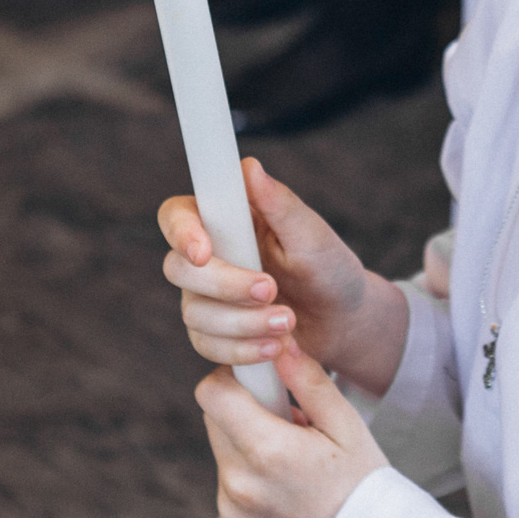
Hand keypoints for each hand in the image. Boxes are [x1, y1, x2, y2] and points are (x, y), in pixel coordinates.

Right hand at [160, 158, 408, 393]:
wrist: (341, 320)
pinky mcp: (214, 334)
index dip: (180, 232)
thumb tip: (250, 166)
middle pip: (177, 269)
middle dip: (224, 285)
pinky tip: (275, 348)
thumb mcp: (312, 235)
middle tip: (271, 290)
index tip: (204, 252)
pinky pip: (207, 346)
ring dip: (242, 323)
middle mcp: (208, 256)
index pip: (177, 215)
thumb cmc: (327, 267)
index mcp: (225, 219)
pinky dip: (242, 351)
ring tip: (288, 323)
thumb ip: (280, 203)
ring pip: (194, 314)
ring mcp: (205, 297)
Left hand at [199, 340, 388, 517]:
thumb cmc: (365, 485)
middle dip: (246, 414)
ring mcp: (232, 512)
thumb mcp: (346, 425)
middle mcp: (240, 484)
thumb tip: (280, 344)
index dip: (232, 379)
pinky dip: (250, 486)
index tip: (260, 384)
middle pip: (216, 421)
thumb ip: (308, 380)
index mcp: (267, 450)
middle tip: (290, 427)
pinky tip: (287, 496)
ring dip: (249, 451)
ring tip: (294, 468)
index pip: (212, 393)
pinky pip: (229, 491)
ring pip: (224, 456)